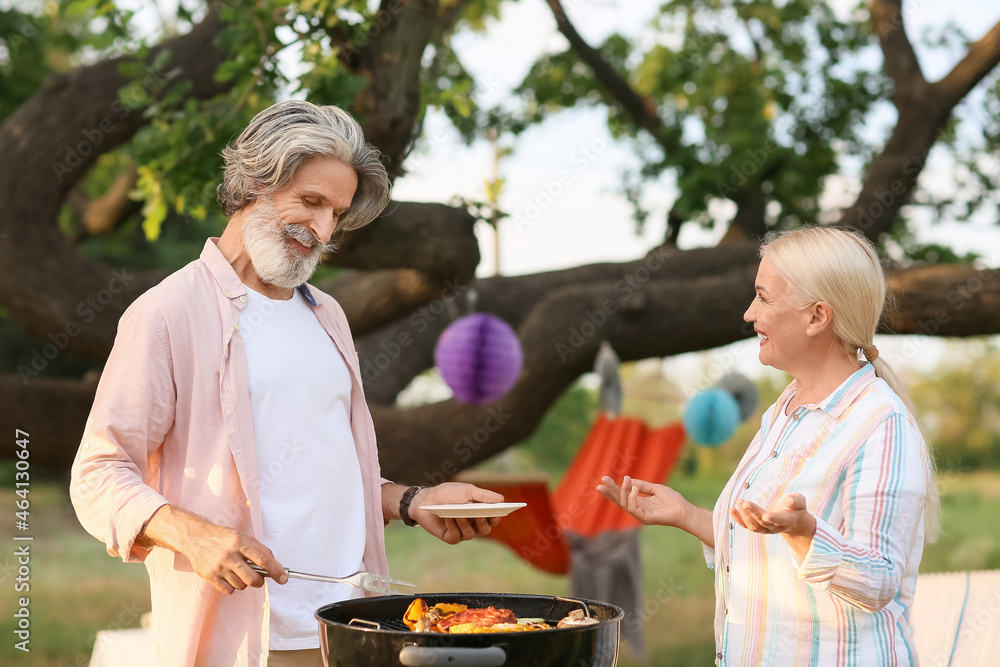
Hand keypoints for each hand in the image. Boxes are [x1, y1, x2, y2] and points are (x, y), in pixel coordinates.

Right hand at [141, 505, 286, 594]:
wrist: (196, 537)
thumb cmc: (224, 537)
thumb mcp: (243, 537)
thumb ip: (259, 550)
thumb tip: (275, 565)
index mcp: (240, 542)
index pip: (263, 559)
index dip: (276, 570)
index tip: (283, 579)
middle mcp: (229, 555)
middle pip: (253, 579)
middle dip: (259, 581)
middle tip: (259, 578)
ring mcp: (218, 567)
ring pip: (241, 586)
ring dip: (244, 583)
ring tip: (238, 572)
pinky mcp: (209, 576)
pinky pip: (229, 590)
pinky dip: (232, 586)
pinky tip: (229, 576)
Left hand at [408, 482, 503, 544]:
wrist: (426, 499)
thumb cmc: (448, 493)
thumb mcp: (467, 490)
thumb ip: (483, 496)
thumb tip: (501, 499)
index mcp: (480, 513)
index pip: (493, 519)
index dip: (496, 517)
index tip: (498, 512)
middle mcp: (473, 525)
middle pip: (484, 530)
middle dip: (482, 523)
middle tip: (480, 514)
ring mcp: (462, 532)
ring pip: (470, 534)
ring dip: (465, 524)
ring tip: (459, 514)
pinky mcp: (450, 537)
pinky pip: (455, 536)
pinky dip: (453, 526)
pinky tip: (449, 517)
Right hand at [596, 475, 690, 527]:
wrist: (684, 510)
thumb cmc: (672, 500)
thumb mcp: (655, 488)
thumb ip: (642, 485)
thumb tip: (628, 480)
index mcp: (638, 503)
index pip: (621, 497)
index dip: (612, 490)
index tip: (603, 480)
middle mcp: (637, 510)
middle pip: (619, 501)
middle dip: (610, 491)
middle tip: (602, 482)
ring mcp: (640, 515)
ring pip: (624, 504)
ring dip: (622, 491)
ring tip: (626, 480)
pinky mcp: (645, 518)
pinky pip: (633, 508)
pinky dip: (632, 497)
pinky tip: (635, 488)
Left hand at [729, 493, 814, 536]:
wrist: (793, 522)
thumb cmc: (796, 509)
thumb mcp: (800, 502)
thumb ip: (796, 501)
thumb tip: (789, 500)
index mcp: (787, 520)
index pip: (779, 520)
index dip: (773, 518)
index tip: (766, 515)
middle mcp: (775, 527)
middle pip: (763, 522)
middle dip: (753, 512)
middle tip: (745, 502)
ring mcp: (765, 528)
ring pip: (754, 526)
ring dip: (744, 515)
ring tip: (739, 501)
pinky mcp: (757, 526)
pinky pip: (746, 525)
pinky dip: (738, 519)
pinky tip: (731, 509)